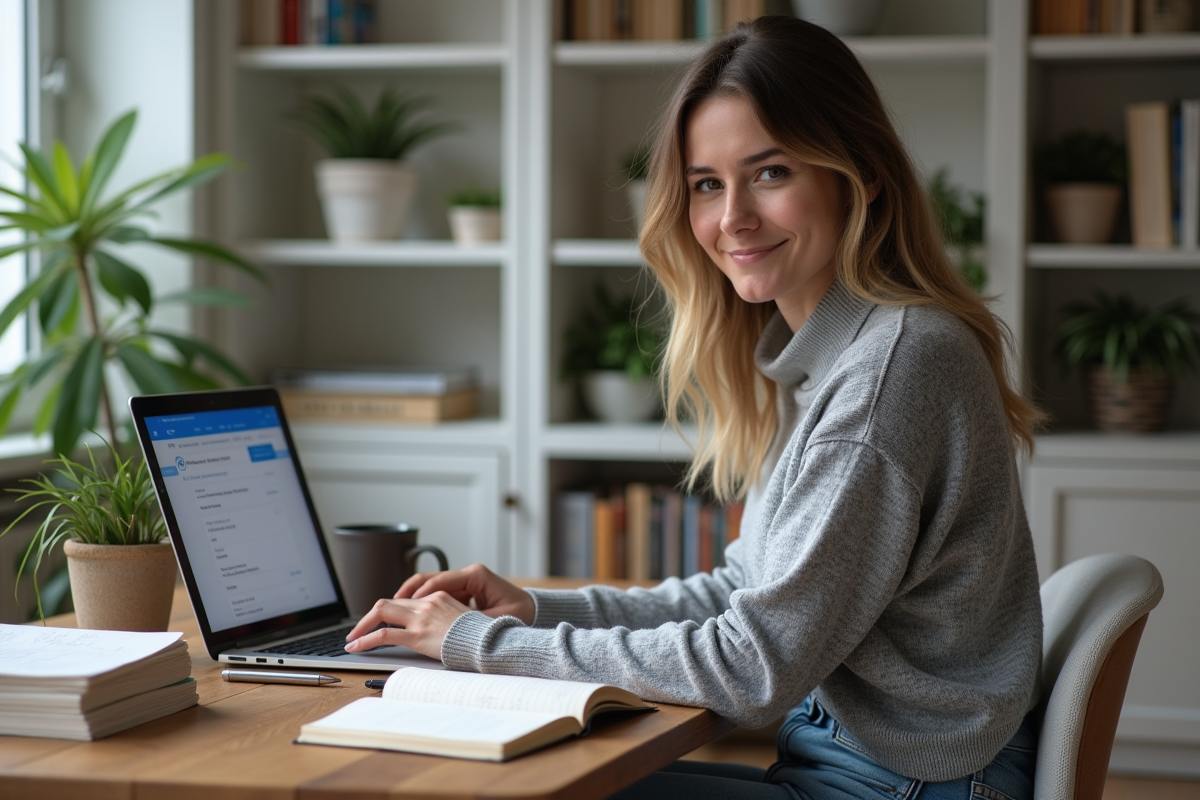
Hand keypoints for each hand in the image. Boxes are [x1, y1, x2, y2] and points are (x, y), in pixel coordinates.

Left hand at [343, 592, 470, 659]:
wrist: (488, 642)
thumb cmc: (479, 636)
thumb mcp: (461, 620)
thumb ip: (445, 619)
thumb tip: (435, 630)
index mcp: (437, 597)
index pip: (404, 601)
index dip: (388, 612)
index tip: (380, 622)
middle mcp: (426, 603)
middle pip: (387, 603)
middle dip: (369, 617)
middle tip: (358, 630)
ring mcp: (420, 618)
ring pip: (381, 613)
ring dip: (362, 626)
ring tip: (352, 640)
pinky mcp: (416, 635)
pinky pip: (383, 634)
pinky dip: (365, 640)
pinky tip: (356, 647)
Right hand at [395, 563, 534, 624]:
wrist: (533, 610)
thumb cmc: (518, 613)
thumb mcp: (495, 620)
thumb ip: (471, 622)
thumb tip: (448, 629)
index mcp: (475, 576)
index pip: (438, 582)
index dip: (418, 595)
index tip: (402, 606)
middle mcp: (466, 575)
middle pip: (428, 579)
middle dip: (405, 594)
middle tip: (385, 608)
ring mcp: (463, 582)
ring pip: (428, 586)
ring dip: (408, 599)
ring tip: (390, 613)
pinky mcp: (462, 592)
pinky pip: (435, 595)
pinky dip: (420, 604)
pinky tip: (409, 616)